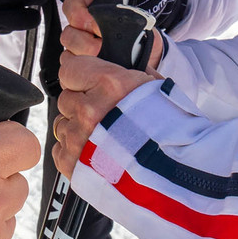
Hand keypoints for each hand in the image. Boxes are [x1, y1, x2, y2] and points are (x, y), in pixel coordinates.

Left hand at [52, 0, 161, 175]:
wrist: (176, 174)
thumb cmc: (172, 131)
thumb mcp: (155, 87)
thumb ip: (126, 74)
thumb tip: (114, 64)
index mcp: (110, 84)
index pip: (70, 68)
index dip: (79, 75)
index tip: (86, 80)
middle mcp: (90, 110)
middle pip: (67, 98)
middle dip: (82, 104)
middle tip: (105, 114)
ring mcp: (79, 139)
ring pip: (63, 124)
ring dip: (78, 128)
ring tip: (104, 136)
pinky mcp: (73, 164)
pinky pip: (61, 149)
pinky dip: (75, 151)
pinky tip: (98, 151)